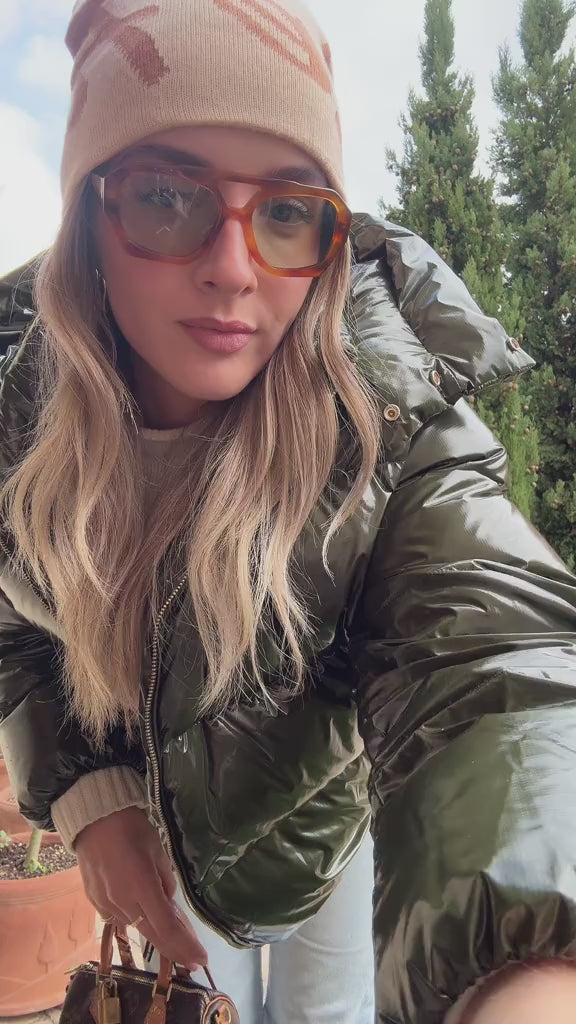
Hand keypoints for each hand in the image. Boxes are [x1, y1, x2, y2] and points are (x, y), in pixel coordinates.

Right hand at [74, 806, 207, 970]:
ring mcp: (106, 905)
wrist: (95, 819)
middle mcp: (122, 903)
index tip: (201, 958)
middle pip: (152, 934)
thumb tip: (168, 904)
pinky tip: (144, 915)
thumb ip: (165, 883)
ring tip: (174, 933)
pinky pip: (120, 917)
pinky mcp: (95, 902)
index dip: (185, 946)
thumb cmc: (133, 829)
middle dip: (175, 949)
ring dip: (155, 931)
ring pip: (136, 926)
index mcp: (142, 887)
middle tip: (193, 959)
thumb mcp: (158, 852)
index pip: (167, 927)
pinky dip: (136, 919)